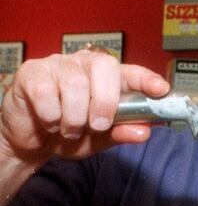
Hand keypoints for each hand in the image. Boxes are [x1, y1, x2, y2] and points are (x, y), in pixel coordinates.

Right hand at [0, 50, 169, 164]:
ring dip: (75, 116)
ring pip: (75, 83)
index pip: (131, 72)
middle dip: (106, 101)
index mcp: (107, 78)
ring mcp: (58, 65)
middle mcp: (84, 64)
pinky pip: (46, 91)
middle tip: (98, 125)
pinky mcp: (32, 73)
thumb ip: (120, 133)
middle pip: (104, 67)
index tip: (161, 90)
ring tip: (70, 130)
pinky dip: (51, 114)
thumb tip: (144, 132)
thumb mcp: (99, 140)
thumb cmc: (68, 133)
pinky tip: (50, 121)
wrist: (29, 140)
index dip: (146, 79)